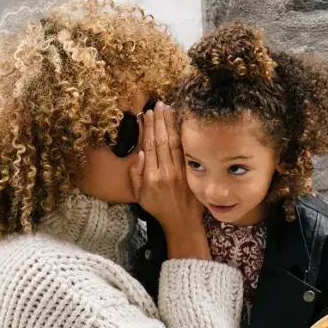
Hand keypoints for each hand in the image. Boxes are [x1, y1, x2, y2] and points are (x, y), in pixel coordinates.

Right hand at [130, 102, 205, 251]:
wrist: (181, 222)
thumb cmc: (158, 208)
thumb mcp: (139, 196)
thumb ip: (136, 175)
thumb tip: (140, 154)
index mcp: (151, 177)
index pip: (148, 146)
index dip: (147, 128)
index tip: (146, 114)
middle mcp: (166, 171)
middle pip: (161, 140)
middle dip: (159, 120)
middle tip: (158, 105)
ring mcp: (180, 171)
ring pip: (174, 142)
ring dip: (171, 123)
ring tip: (168, 108)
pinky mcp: (191, 172)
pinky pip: (186, 150)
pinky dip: (183, 135)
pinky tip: (181, 123)